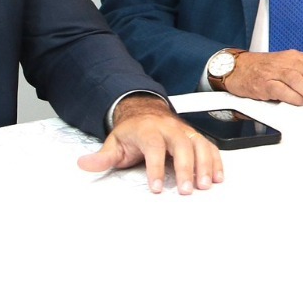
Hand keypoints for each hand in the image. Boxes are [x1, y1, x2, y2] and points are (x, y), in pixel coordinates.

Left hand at [77, 94, 223, 193]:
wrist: (146, 112)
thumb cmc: (132, 131)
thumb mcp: (114, 143)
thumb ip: (102, 157)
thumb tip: (85, 164)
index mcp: (148, 130)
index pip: (154, 148)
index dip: (155, 168)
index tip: (156, 188)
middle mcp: (170, 129)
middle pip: (182, 146)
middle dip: (185, 169)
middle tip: (186, 190)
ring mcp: (185, 131)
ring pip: (199, 145)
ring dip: (205, 165)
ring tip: (205, 185)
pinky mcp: (196, 136)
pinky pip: (209, 146)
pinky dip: (216, 161)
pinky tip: (217, 176)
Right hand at [224, 50, 302, 105]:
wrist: (237, 68)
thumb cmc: (262, 69)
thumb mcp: (286, 68)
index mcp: (295, 57)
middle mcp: (286, 62)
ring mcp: (274, 71)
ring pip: (298, 79)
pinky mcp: (263, 82)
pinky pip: (280, 89)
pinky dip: (292, 96)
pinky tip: (300, 102)